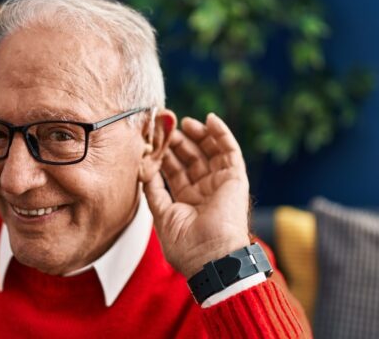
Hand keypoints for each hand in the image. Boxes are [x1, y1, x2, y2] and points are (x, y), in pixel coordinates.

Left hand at [144, 113, 250, 278]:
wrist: (212, 258)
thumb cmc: (187, 245)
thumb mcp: (162, 215)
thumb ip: (153, 190)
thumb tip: (142, 169)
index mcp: (187, 201)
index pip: (175, 170)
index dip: (164, 154)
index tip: (152, 138)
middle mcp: (204, 190)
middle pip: (191, 158)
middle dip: (178, 141)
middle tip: (166, 126)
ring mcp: (220, 183)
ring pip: (209, 151)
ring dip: (198, 134)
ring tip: (184, 122)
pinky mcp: (236, 178)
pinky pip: (230, 151)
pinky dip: (221, 134)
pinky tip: (210, 119)